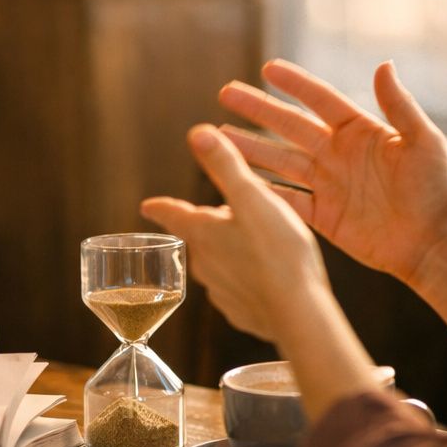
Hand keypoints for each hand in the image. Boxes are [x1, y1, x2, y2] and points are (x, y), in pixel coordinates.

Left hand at [141, 126, 330, 341]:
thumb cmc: (278, 252)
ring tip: (252, 245)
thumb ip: (225, 165)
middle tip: (226, 217)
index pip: (171, 215)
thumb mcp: (253, 198)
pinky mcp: (241, 313)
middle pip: (198, 239)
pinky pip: (237, 291)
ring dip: (228, 253)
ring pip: (217, 265)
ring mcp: (221, 292)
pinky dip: (246, 281)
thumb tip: (197, 133)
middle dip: (208, 227)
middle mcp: (204, 265)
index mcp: (202, 234)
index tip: (147, 206)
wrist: (298, 313)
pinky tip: (265, 279)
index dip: (160, 207)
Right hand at [216, 59, 446, 288]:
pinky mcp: (323, 215)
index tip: (268, 68)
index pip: (321, 100)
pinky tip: (238, 181)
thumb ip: (400, 106)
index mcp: (361, 132)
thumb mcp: (424, 143)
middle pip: (290, 126)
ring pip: (280, 160)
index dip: (296, 84)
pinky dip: (262, 191)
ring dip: (250, 148)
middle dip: (259, 109)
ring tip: (219, 137)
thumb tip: (384, 64)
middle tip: (227, 93)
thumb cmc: (437, 192)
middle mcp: (339, 154)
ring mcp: (328, 184)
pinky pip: (286, 199)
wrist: (433, 246)